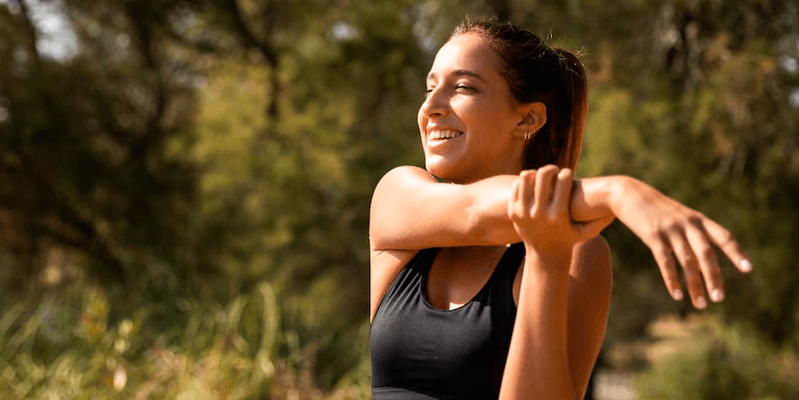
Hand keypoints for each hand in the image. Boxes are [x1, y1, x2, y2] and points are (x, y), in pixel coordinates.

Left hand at [507, 166, 614, 267]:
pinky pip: (516, 187)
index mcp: (558, 215)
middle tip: (554, 171)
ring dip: (534, 173)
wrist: (544, 254)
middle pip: (542, 175)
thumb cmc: (569, 238)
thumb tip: (615, 209)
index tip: (567, 174)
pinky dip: (524, 183)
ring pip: (525, 177)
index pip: (562, 180)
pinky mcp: (513, 213)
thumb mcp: (585, 231)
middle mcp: (539, 213)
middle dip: (550, 168)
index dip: (566, 173)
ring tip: (541, 178)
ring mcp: (523, 213)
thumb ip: (600, 220)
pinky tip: (532, 186)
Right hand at [612, 177, 751, 308]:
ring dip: (695, 284)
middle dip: (714, 276)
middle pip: (706, 253)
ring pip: (687, 261)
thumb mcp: (680, 218)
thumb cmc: (658, 211)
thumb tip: (706, 267)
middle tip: (719, 298)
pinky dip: (672, 280)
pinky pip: (665, 261)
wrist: (629, 193)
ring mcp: (670, 229)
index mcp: (699, 220)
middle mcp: (688, 224)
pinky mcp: (652, 235)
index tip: (748, 269)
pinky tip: (677, 295)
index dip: (736, 252)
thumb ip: (695, 236)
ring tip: (701, 303)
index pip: (724, 237)